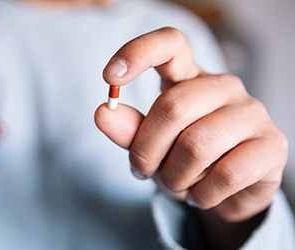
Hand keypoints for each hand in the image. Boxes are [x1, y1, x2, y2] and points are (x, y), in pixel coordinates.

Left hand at [94, 27, 287, 223]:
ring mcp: (252, 112)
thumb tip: (102, 113)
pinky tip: (200, 195)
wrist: (230, 190)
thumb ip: (129, 129)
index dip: (138, 52)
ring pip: (195, 146)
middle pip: (172, 108)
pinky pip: (225, 176)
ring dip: (173, 178)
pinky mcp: (272, 144)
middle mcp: (223, 86)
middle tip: (142, 172)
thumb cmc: (185, 159)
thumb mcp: (152, 144)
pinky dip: (201, 195)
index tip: (109, 77)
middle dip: (145, 152)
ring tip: (176, 184)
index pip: (170, 43)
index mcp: (189, 76)